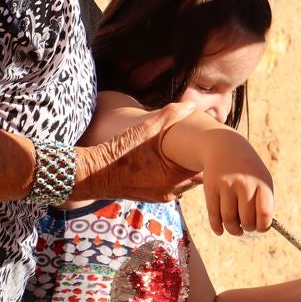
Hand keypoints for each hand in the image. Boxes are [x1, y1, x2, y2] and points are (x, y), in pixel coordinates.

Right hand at [72, 102, 201, 202]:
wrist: (93, 174)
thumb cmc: (119, 151)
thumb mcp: (145, 129)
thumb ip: (170, 116)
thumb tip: (190, 104)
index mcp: (173, 178)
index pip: (203, 171)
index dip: (206, 158)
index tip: (208, 144)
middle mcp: (170, 192)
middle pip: (196, 179)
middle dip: (197, 164)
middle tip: (199, 147)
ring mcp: (160, 196)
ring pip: (183, 184)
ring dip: (184, 171)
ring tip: (184, 153)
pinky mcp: (150, 197)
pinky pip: (170, 187)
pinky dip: (172, 176)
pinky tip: (166, 162)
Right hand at [198, 129, 274, 235]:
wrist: (224, 147)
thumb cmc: (248, 170)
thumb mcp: (262, 179)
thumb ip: (265, 203)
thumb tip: (261, 228)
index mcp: (262, 183)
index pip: (264, 214)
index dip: (262, 227)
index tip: (259, 227)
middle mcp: (245, 184)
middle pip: (247, 220)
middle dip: (247, 228)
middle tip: (246, 226)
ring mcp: (226, 185)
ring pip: (229, 220)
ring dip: (233, 230)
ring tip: (235, 229)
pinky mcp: (211, 187)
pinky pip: (214, 214)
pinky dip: (217, 227)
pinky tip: (220, 230)